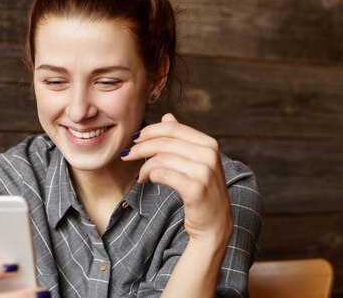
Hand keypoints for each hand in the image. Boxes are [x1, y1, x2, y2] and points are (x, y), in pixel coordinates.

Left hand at [122, 113, 232, 247]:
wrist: (215, 224)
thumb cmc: (202, 192)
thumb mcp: (194, 161)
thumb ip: (181, 138)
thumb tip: (167, 117)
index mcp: (209, 143)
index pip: (173, 129)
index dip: (150, 131)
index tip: (134, 139)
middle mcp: (209, 154)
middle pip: (165, 142)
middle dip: (141, 148)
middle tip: (127, 155)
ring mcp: (205, 171)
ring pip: (162, 158)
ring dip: (145, 166)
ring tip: (141, 175)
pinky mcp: (196, 189)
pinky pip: (164, 174)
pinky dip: (151, 175)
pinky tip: (148, 180)